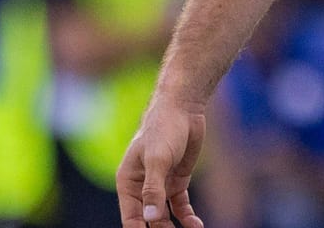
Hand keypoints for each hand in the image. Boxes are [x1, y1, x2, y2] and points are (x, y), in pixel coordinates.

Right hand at [118, 94, 205, 227]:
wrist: (183, 109)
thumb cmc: (163, 129)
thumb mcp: (157, 160)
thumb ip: (153, 190)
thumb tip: (151, 219)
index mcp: (127, 182)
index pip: (131, 217)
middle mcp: (141, 187)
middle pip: (148, 220)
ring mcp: (160, 186)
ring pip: (164, 218)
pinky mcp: (176, 182)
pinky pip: (180, 208)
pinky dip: (187, 219)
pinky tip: (196, 226)